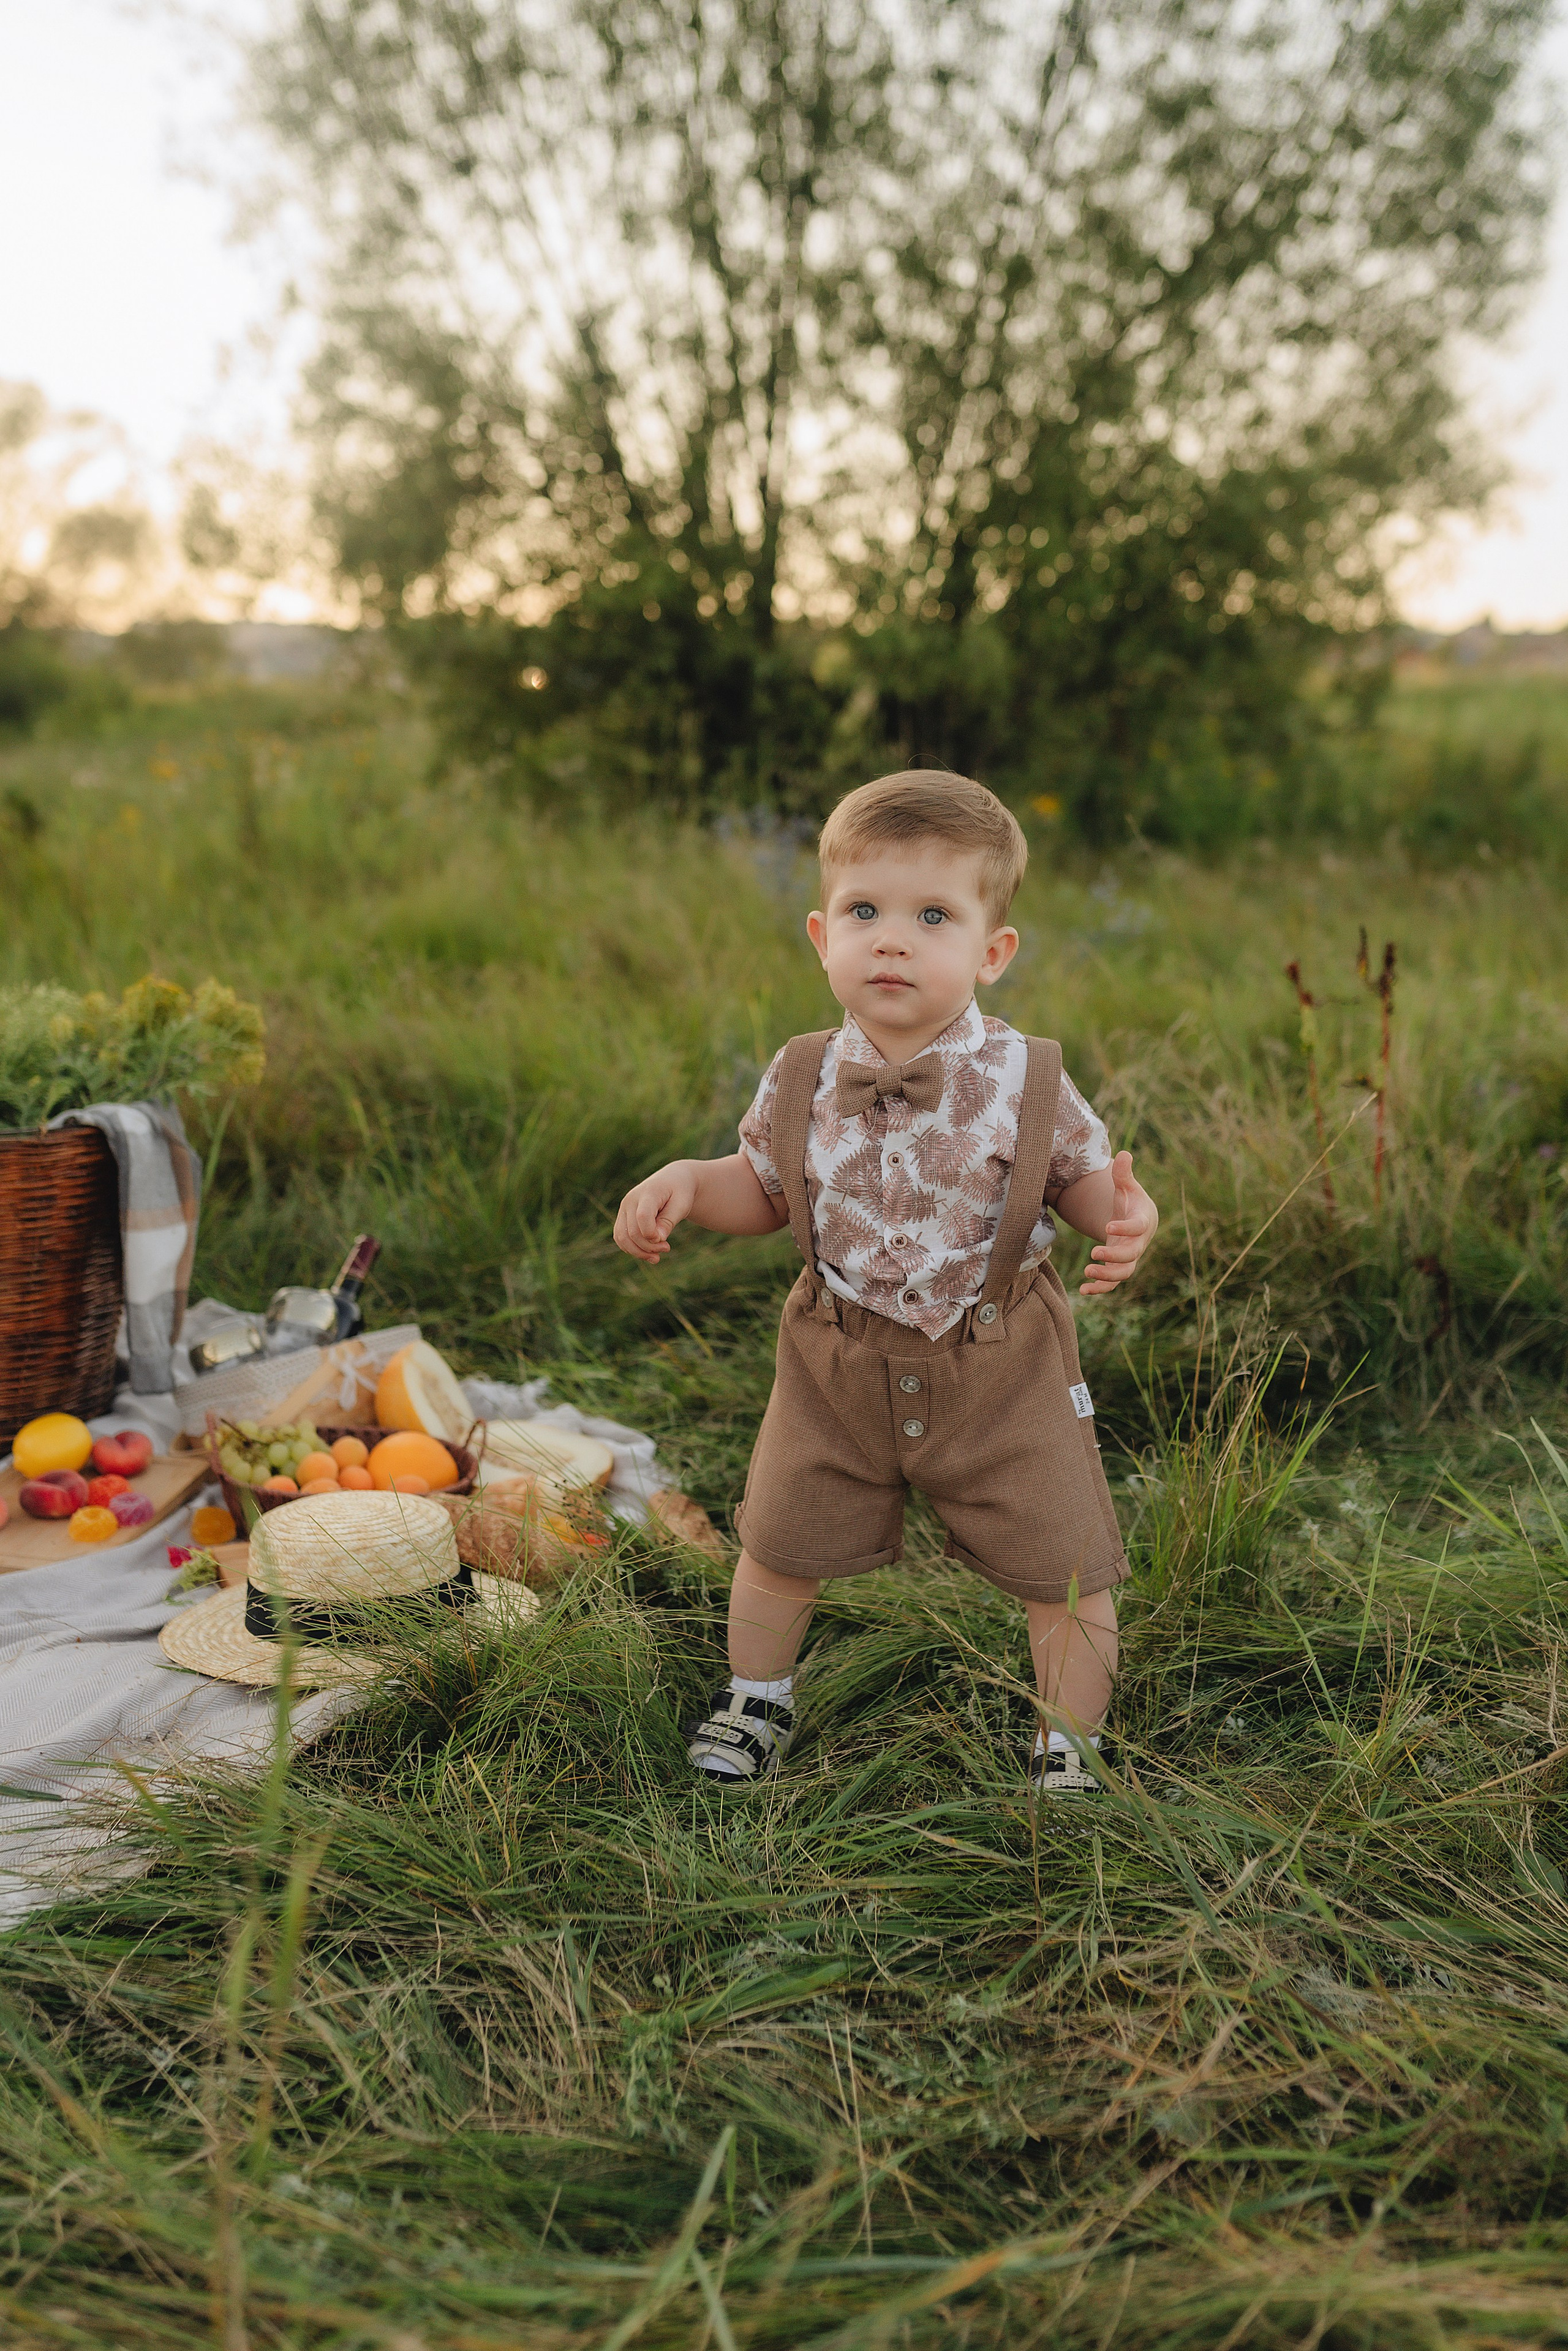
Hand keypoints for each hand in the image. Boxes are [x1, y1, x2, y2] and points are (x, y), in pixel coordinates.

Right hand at [614, 1161, 698, 1265]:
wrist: (672, 1181)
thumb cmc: (680, 1192)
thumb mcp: (682, 1205)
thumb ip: (669, 1221)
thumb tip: (657, 1239)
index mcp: (648, 1192)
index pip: (642, 1216)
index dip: (651, 1234)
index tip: (665, 1241)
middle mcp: (631, 1199)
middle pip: (632, 1231)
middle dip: (649, 1247)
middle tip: (666, 1248)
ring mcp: (624, 1208)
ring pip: (622, 1237)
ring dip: (638, 1252)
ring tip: (656, 1257)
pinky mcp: (623, 1217)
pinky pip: (621, 1237)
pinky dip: (632, 1249)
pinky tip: (647, 1253)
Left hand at [1079, 1150, 1157, 1296]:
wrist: (1138, 1220)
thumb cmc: (1131, 1201)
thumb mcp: (1127, 1186)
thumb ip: (1124, 1174)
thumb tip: (1123, 1154)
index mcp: (1142, 1222)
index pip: (1138, 1228)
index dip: (1125, 1228)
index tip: (1108, 1225)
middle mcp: (1138, 1243)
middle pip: (1131, 1255)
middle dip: (1113, 1257)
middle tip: (1093, 1253)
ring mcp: (1129, 1257)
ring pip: (1123, 1273)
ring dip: (1107, 1277)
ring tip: (1087, 1272)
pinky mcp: (1119, 1267)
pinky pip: (1112, 1283)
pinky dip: (1100, 1289)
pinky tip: (1082, 1290)